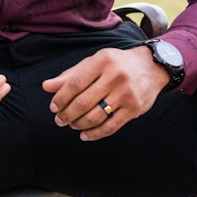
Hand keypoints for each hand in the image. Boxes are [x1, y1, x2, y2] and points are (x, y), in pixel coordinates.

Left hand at [41, 46, 167, 140]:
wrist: (151, 67)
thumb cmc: (115, 64)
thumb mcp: (93, 62)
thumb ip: (70, 75)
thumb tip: (46, 87)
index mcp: (102, 61)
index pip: (75, 83)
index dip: (61, 98)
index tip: (53, 107)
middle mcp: (115, 77)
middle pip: (84, 102)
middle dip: (67, 114)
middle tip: (59, 120)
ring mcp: (126, 94)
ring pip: (96, 116)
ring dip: (79, 124)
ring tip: (71, 125)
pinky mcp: (134, 109)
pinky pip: (111, 126)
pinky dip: (95, 134)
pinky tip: (84, 135)